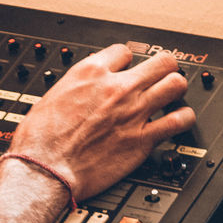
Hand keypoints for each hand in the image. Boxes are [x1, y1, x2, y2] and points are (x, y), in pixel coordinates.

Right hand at [4, 44, 195, 201]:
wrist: (44, 171)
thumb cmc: (39, 141)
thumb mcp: (51, 97)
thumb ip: (75, 88)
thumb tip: (82, 89)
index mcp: (90, 74)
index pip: (123, 51)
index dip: (127, 61)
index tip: (126, 71)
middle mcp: (117, 88)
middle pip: (160, 61)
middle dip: (162, 68)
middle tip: (159, 78)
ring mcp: (133, 112)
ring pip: (176, 84)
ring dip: (176, 89)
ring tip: (171, 97)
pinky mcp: (142, 139)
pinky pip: (179, 121)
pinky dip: (183, 118)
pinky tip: (178, 120)